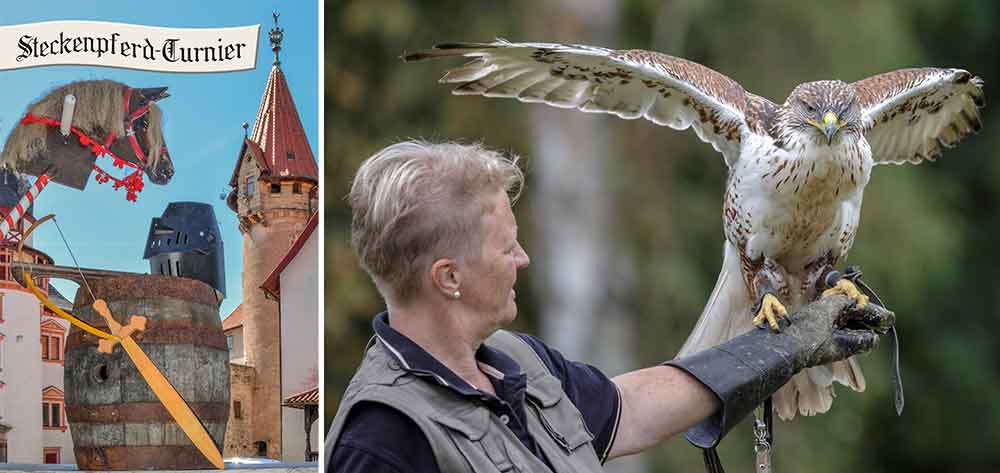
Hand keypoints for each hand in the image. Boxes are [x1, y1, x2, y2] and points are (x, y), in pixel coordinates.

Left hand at [780, 294, 894, 369]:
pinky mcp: (808, 324)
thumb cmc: (808, 345)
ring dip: (855, 324)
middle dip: (866, 318)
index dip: (875, 314)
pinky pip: (832, 322)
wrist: (777, 349)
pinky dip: (844, 329)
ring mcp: (815, 314)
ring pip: (841, 316)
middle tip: (879, 328)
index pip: (859, 306)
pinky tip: (848, 339)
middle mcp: (823, 306)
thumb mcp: (838, 346)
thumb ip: (857, 342)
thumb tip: (872, 339)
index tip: (888, 320)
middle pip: (850, 309)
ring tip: (869, 334)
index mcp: (832, 305)